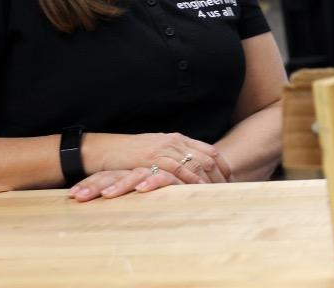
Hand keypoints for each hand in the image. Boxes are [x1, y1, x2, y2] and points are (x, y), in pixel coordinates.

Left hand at [67, 167, 178, 201]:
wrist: (202, 174)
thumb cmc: (171, 190)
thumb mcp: (145, 194)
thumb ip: (128, 200)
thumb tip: (101, 212)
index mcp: (131, 172)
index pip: (107, 175)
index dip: (90, 183)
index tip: (72, 195)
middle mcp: (142, 170)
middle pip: (114, 174)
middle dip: (94, 185)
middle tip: (78, 196)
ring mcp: (158, 170)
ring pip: (134, 175)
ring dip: (119, 185)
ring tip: (105, 195)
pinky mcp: (178, 176)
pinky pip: (163, 178)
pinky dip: (151, 182)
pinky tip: (140, 189)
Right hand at [84, 132, 231, 183]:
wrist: (104, 149)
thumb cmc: (130, 152)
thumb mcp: (157, 149)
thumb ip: (174, 156)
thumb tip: (191, 169)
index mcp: (177, 138)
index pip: (209, 150)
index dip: (222, 165)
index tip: (229, 179)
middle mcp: (174, 142)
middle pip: (206, 158)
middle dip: (219, 176)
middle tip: (227, 191)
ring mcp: (163, 149)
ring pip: (194, 164)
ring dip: (207, 181)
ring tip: (215, 195)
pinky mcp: (151, 159)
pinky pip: (175, 171)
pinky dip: (187, 181)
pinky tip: (194, 192)